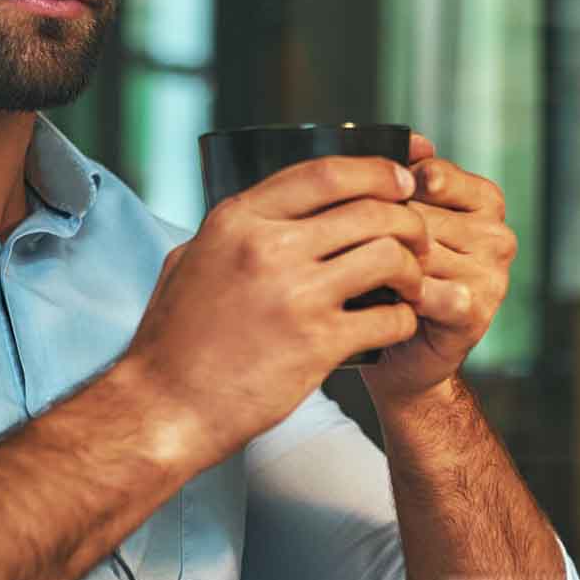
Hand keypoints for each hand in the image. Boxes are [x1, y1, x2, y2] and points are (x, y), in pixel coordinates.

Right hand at [119, 156, 428, 465]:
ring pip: (389, 256)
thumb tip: (266, 211)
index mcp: (238, 221)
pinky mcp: (317, 344)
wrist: (164, 408)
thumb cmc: (172, 340)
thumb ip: (232, 231)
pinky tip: (395, 324)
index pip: (325, 172)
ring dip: (412, 268)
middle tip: (415, 238)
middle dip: (407, 221)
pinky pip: (388, 318)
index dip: (376, 171)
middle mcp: (269, 248)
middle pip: (370, 210)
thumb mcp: (190, 261)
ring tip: (408, 284)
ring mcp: (296, 296)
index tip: (400, 180)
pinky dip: (403, 319)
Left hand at [359, 134, 516, 404]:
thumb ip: (406, 180)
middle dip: (380, 232)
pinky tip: (378, 300)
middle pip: (422, 215)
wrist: (403, 354)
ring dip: (382, 264)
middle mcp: (497, 236)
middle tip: (347, 249)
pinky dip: (396, 295)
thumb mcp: (401, 221)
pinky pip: (428, 291)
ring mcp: (493, 275)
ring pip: (420, 252)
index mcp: (485, 202)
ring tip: (358, 274)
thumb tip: (413, 140)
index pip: (435, 174)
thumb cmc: (395, 278)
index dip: (390, 192)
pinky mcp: (477, 312)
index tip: (363, 209)